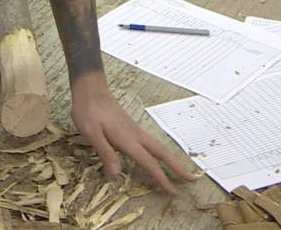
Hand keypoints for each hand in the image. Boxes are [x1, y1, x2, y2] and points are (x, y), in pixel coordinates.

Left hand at [70, 73, 197, 194]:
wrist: (91, 89)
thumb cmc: (89, 111)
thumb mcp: (91, 134)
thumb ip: (105, 153)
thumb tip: (116, 175)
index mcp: (128, 139)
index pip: (149, 163)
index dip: (162, 179)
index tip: (174, 192)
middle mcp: (136, 135)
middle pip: (162, 153)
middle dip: (178, 167)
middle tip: (192, 179)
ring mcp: (135, 130)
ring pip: (158, 147)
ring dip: (171, 160)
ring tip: (180, 171)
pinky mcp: (131, 127)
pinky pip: (150, 143)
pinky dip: (159, 153)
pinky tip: (156, 157)